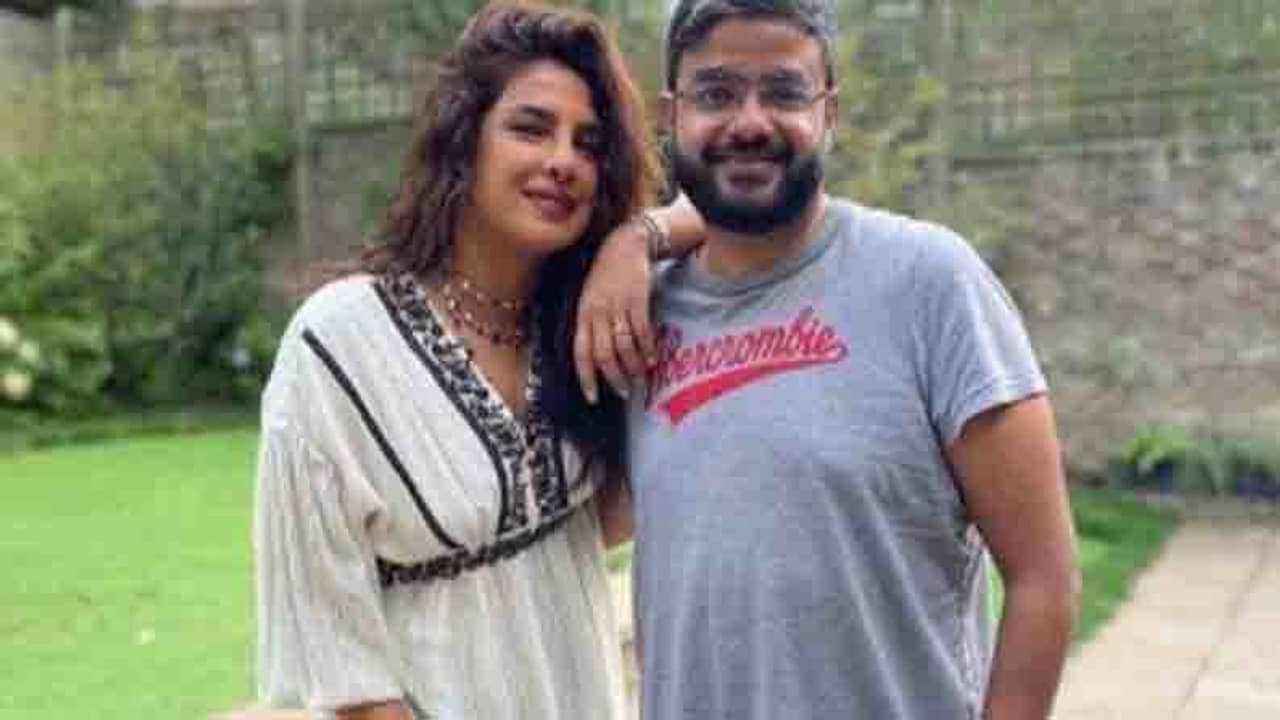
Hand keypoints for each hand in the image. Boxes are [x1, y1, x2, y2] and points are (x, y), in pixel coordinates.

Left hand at [574, 219, 656, 403]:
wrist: (625, 245)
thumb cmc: (607, 275)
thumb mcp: (591, 298)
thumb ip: (592, 324)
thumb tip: (599, 357)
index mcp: (583, 315)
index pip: (581, 353)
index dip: (586, 378)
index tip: (593, 397)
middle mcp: (598, 313)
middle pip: (604, 354)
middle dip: (614, 377)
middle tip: (624, 391)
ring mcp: (617, 307)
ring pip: (623, 346)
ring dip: (633, 367)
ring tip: (640, 378)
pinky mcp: (637, 300)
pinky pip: (642, 332)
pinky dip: (648, 349)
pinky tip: (652, 359)